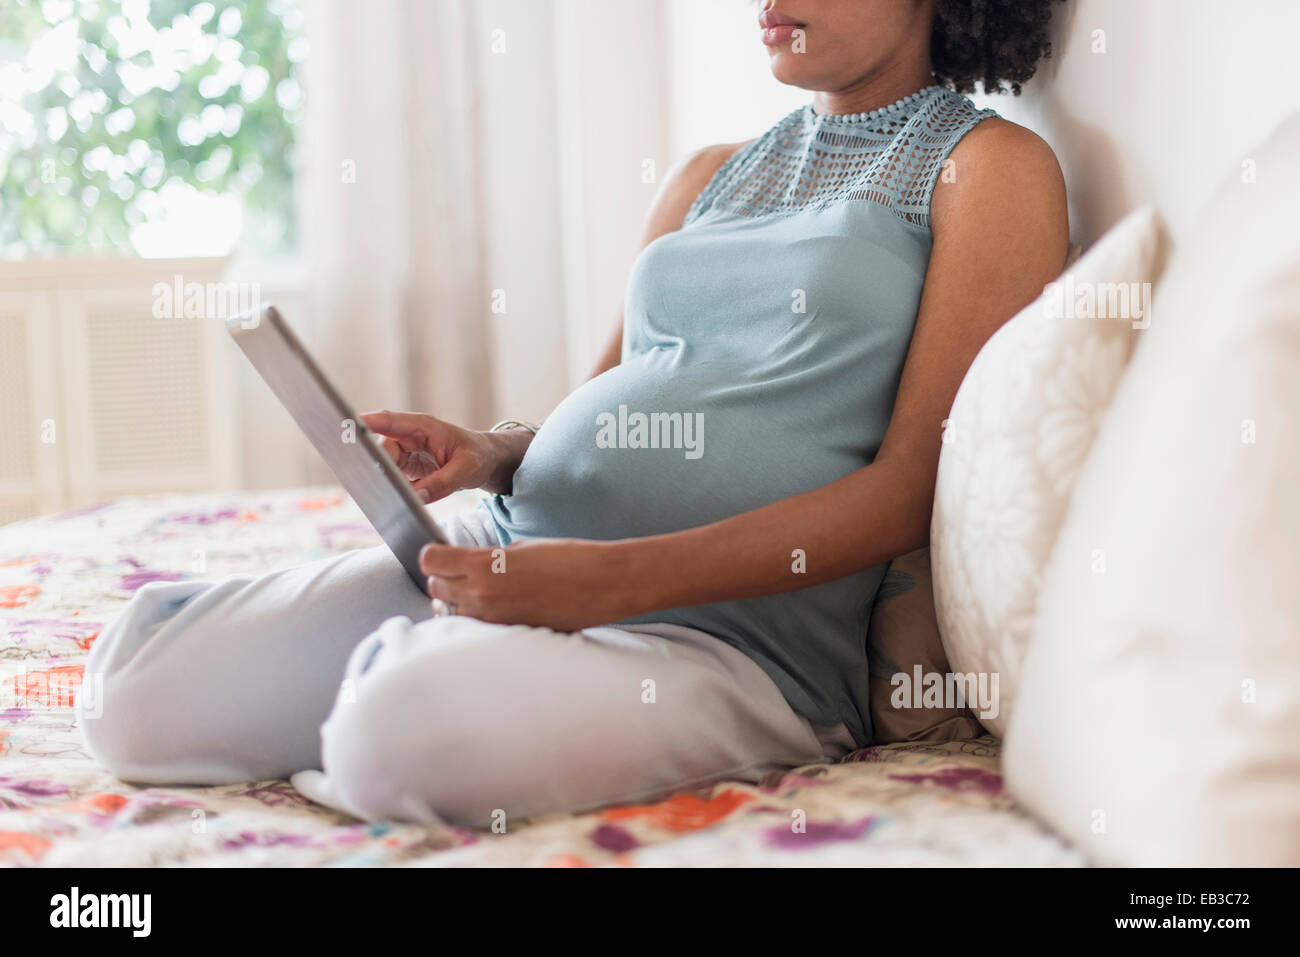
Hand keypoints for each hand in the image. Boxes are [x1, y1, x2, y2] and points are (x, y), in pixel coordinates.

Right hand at [361, 410, 528, 501]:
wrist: (485, 460)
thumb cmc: (477, 457)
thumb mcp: (465, 470)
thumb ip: (441, 483)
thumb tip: (415, 497)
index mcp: (423, 426)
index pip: (390, 421)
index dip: (368, 423)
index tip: (348, 428)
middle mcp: (409, 436)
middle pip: (382, 448)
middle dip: (375, 463)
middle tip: (371, 481)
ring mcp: (405, 452)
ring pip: (383, 465)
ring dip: (382, 478)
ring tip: (384, 494)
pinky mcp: (405, 467)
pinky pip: (391, 476)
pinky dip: (390, 487)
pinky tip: (390, 498)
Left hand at [419, 538, 637, 630]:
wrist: (605, 584)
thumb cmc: (569, 558)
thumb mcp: (522, 548)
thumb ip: (490, 558)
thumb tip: (471, 567)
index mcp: (484, 565)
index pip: (430, 561)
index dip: (434, 556)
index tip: (443, 555)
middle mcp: (483, 595)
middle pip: (435, 588)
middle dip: (445, 580)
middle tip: (463, 574)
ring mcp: (495, 620)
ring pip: (452, 614)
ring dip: (459, 603)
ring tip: (482, 594)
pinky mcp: (510, 635)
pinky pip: (477, 629)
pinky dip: (479, 620)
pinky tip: (497, 609)